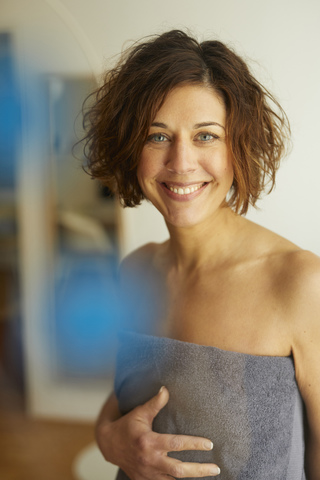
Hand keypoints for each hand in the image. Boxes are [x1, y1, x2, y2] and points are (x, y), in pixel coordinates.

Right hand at [96, 386, 219, 478]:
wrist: (109, 445)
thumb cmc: (127, 426)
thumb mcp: (140, 413)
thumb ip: (155, 403)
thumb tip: (166, 389)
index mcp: (149, 442)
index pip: (176, 444)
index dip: (194, 444)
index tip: (210, 444)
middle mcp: (150, 460)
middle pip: (179, 470)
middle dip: (199, 470)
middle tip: (216, 468)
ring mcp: (148, 473)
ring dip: (191, 478)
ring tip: (208, 473)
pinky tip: (190, 478)